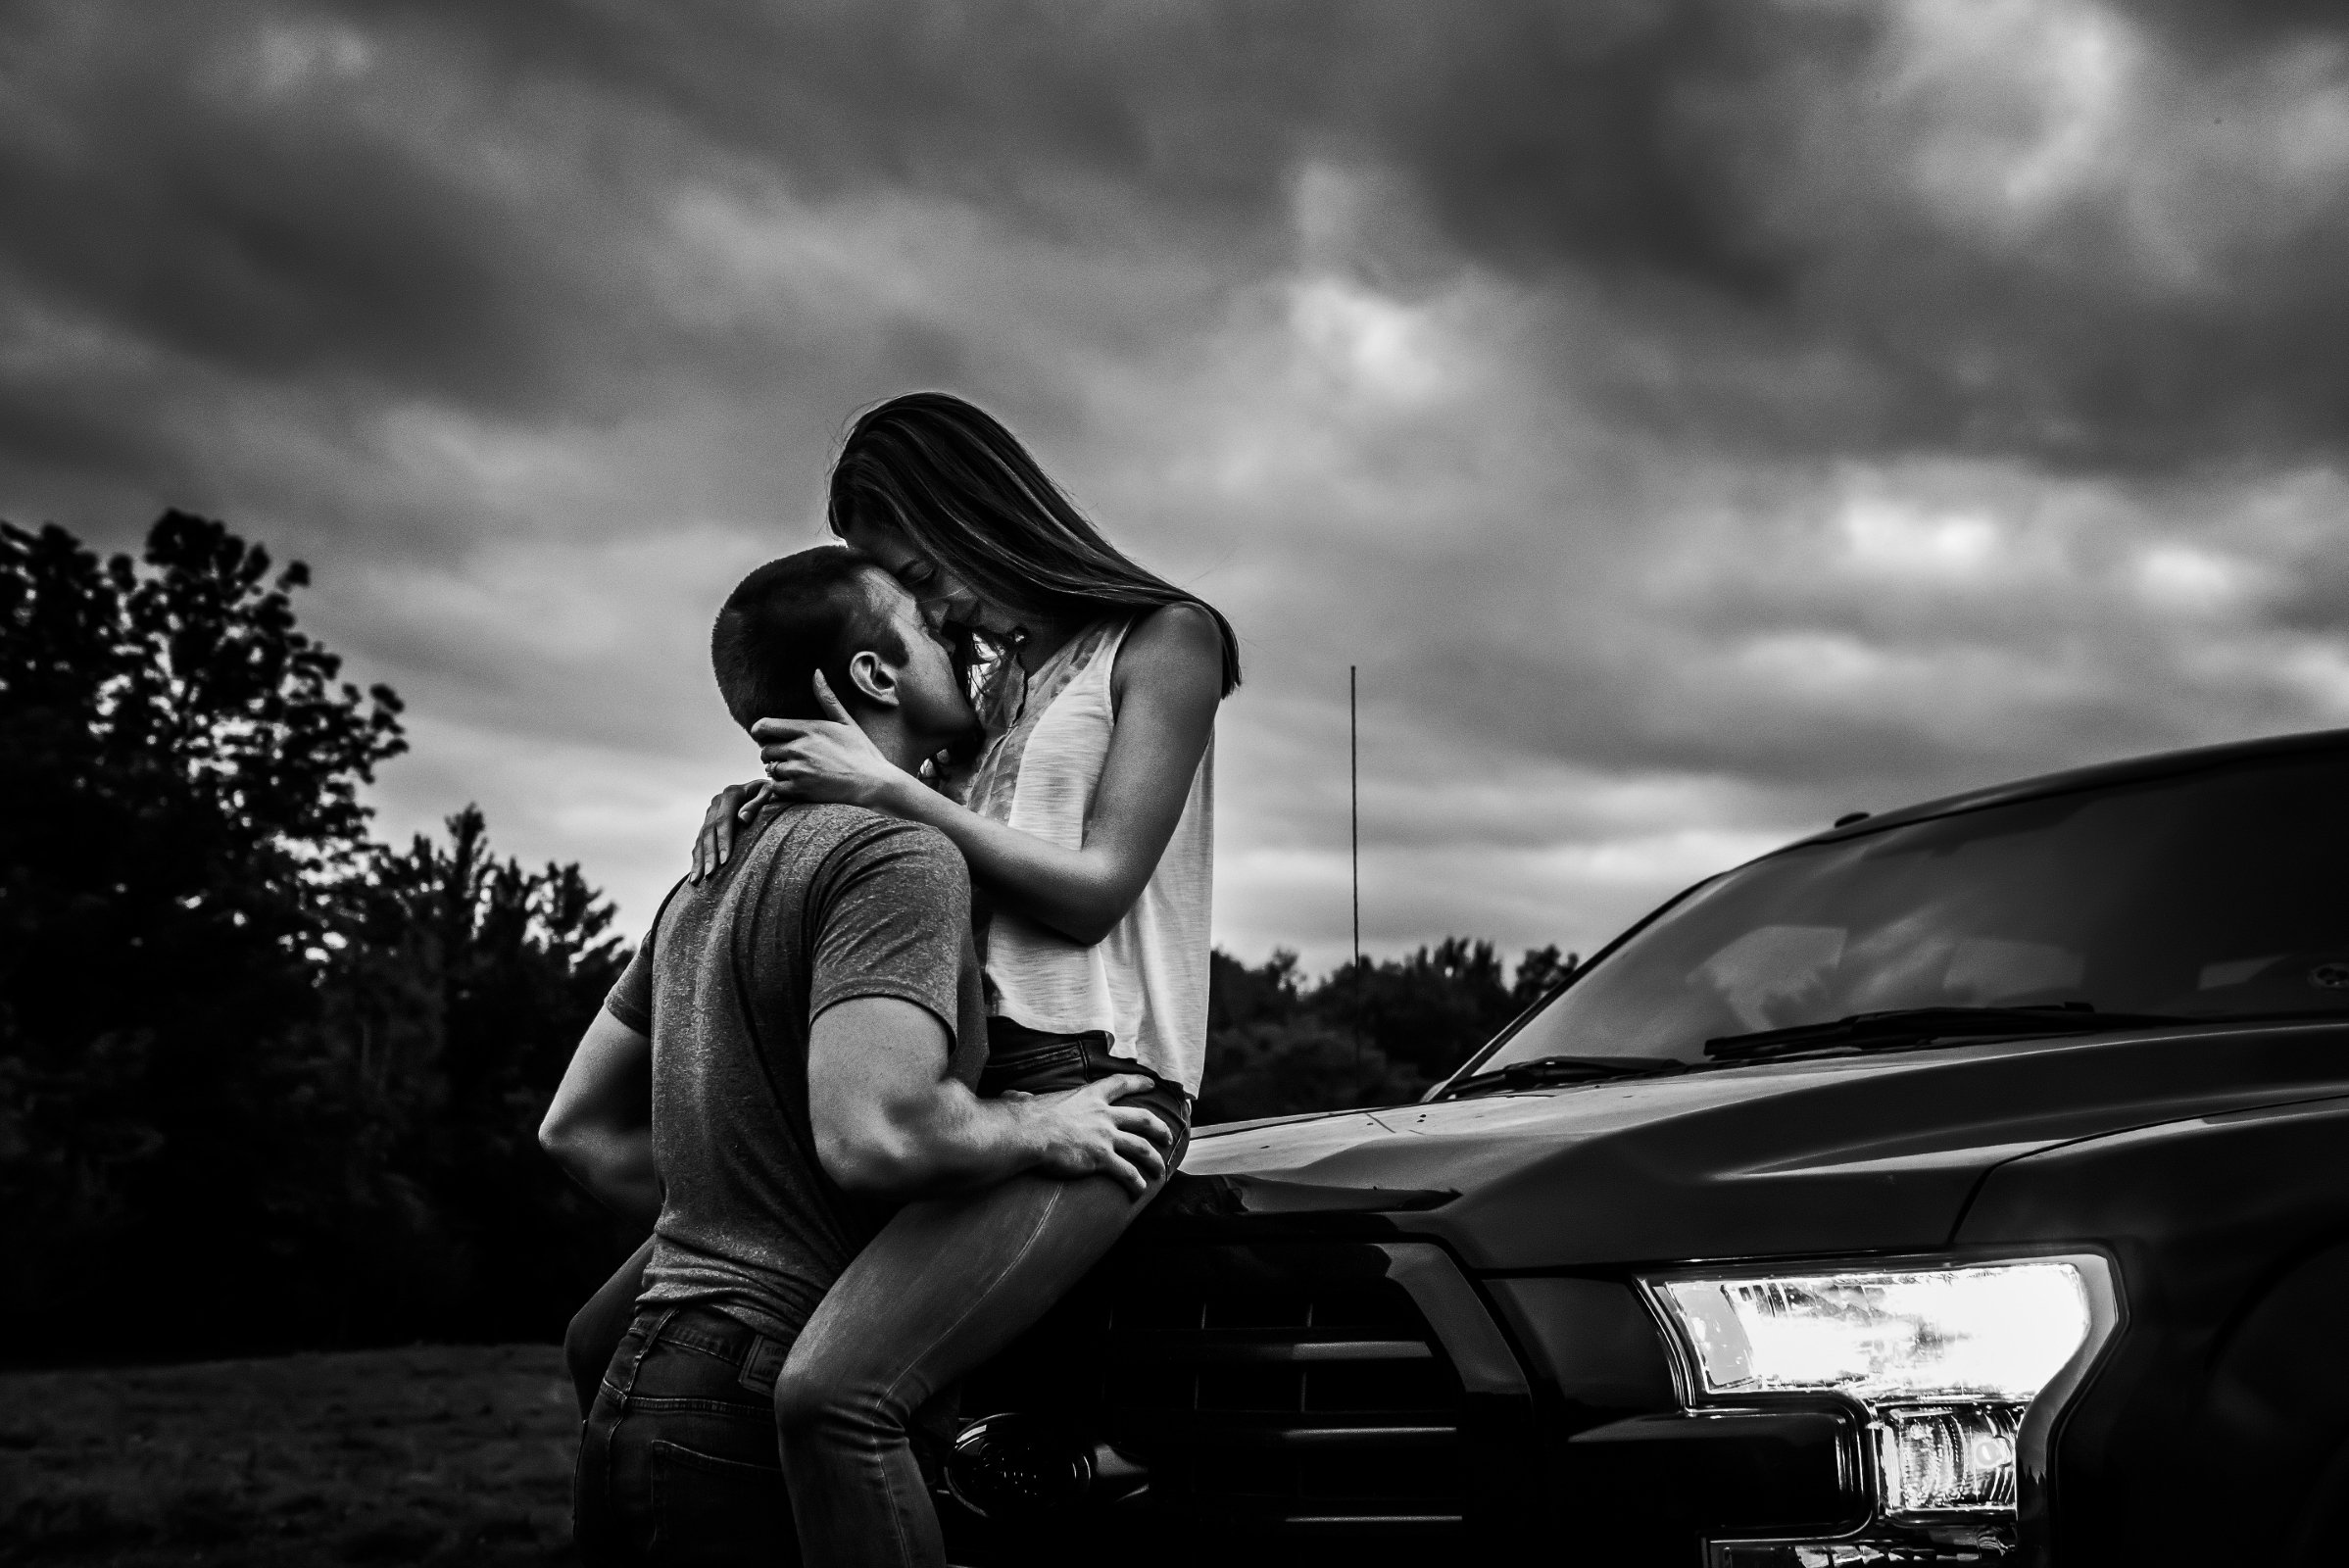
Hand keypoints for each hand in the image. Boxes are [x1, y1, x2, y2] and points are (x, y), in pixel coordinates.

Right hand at [691, 780, 772, 881]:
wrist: (764, 789)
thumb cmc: (772, 793)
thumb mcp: (769, 793)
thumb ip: (758, 803)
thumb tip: (742, 818)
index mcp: (731, 794)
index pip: (724, 821)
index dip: (723, 841)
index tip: (724, 861)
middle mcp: (717, 802)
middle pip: (709, 831)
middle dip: (709, 854)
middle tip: (710, 875)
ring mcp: (711, 812)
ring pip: (701, 838)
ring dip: (699, 859)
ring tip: (697, 880)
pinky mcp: (708, 821)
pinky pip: (700, 841)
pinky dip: (697, 858)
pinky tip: (694, 874)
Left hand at [751, 672, 907, 810]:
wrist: (873, 784)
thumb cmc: (862, 753)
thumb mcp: (847, 722)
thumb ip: (827, 698)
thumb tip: (817, 673)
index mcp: (809, 729)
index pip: (766, 726)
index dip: (759, 732)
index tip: (761, 736)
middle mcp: (800, 748)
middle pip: (766, 750)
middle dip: (772, 753)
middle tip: (785, 757)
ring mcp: (799, 770)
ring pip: (771, 769)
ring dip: (778, 770)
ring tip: (795, 771)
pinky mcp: (800, 790)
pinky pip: (776, 787)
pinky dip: (781, 787)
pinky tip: (797, 784)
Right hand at [1019, 1074, 1173, 1197]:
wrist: (1027, 1133)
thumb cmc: (1024, 1117)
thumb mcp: (1030, 1100)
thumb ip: (1027, 1098)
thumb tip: (1012, 1095)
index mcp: (1088, 1097)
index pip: (1119, 1084)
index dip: (1138, 1083)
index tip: (1152, 1084)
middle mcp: (1103, 1115)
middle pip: (1142, 1119)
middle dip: (1159, 1129)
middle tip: (1168, 1136)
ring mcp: (1105, 1137)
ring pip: (1142, 1148)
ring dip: (1155, 1160)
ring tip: (1161, 1170)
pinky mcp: (1101, 1158)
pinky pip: (1127, 1172)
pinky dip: (1136, 1182)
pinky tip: (1139, 1191)